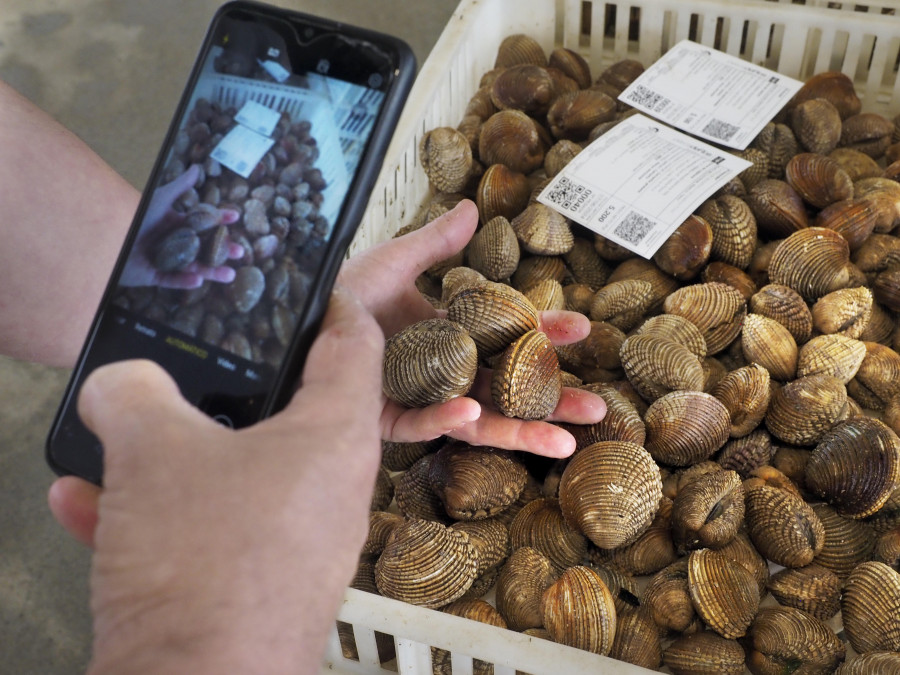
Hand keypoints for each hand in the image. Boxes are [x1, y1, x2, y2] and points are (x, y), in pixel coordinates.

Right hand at [49, 287, 383, 673]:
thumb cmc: (203, 557)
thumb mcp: (153, 451)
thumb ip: (133, 394)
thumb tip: (120, 383)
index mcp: (334, 437)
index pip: (351, 342)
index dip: (330, 302)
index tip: (303, 283)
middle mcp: (329, 487)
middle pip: (289, 408)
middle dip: (232, 383)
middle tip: (189, 358)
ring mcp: (295, 541)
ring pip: (235, 471)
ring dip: (173, 454)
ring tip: (116, 434)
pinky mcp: (255, 585)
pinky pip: (209, 529)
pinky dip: (155, 514)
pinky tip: (84, 504)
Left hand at [118, 164, 242, 288]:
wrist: (104, 234)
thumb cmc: (133, 214)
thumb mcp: (159, 199)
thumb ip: (180, 186)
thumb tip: (197, 167)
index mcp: (175, 224)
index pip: (202, 223)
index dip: (219, 220)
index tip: (235, 217)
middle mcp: (172, 242)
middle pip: (203, 249)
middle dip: (222, 252)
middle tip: (240, 253)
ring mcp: (164, 260)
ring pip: (193, 268)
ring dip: (211, 272)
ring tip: (229, 275)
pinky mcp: (152, 276)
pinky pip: (171, 280)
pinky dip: (184, 281)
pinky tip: (198, 279)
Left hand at [339, 199, 605, 457]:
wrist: (296, 320)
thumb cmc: (342, 292)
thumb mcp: (393, 261)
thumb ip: (433, 243)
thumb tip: (473, 209)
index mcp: (448, 332)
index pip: (504, 335)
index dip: (542, 333)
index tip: (581, 329)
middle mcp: (441, 369)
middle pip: (503, 388)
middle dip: (549, 400)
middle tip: (595, 409)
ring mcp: (419, 397)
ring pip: (476, 420)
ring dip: (520, 430)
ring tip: (565, 443)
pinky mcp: (388, 421)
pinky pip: (422, 424)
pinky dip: (446, 419)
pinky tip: (473, 416)